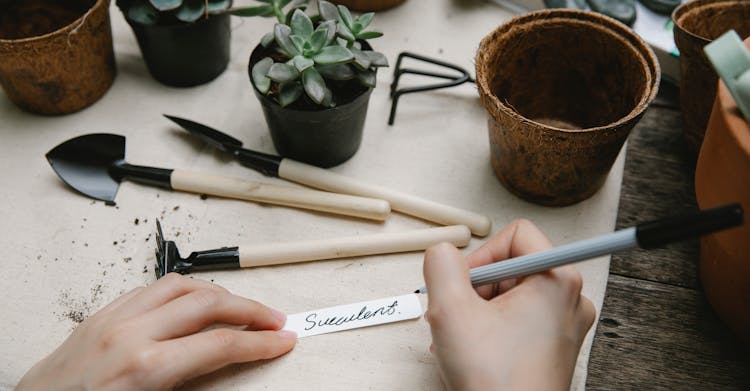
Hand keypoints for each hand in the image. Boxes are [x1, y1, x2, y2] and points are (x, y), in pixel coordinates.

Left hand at [16, 273, 295, 390]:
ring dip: (219, 292)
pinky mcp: (102, 314)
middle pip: (209, 303)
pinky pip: (152, 288)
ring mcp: (114, 319)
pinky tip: (195, 299)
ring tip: (240, 305)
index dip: (260, 343)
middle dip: (250, 310)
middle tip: (273, 321)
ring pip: (182, 285)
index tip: (281, 341)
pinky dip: (184, 289)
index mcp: (144, 368)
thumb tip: (224, 367)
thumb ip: (190, 384)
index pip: (220, 344)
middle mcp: (130, 334)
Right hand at [423, 219, 595, 390]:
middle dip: (475, 288)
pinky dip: (491, 328)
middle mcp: (570, 299)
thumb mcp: (450, 309)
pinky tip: (471, 350)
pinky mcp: (555, 347)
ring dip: (477, 310)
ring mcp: (564, 326)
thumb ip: (441, 265)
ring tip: (460, 337)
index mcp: (558, 279)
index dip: (481, 255)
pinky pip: (519, 320)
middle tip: (458, 316)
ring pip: (511, 294)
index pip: (516, 234)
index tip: (464, 285)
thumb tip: (442, 252)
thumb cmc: (497, 382)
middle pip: (512, 265)